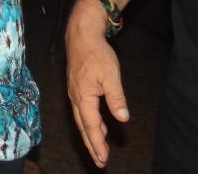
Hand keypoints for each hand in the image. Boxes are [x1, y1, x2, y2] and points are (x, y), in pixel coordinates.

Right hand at [66, 7, 129, 167]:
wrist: (81, 36)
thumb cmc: (96, 54)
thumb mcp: (111, 76)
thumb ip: (116, 98)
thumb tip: (123, 118)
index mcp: (83, 97)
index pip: (91, 125)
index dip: (97, 143)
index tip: (103, 158)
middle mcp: (76, 97)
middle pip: (83, 126)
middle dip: (91, 144)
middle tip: (100, 161)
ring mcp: (74, 93)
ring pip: (81, 119)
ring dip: (90, 135)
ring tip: (99, 149)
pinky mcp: (76, 88)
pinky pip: (82, 111)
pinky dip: (89, 122)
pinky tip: (99, 125)